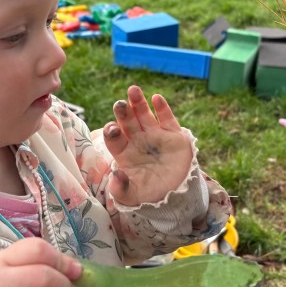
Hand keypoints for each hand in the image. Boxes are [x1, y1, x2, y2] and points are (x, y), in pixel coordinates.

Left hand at [103, 85, 192, 205]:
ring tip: (133, 90)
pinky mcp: (173, 134)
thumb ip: (120, 188)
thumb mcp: (130, 196)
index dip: (112, 132)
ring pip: (144, 115)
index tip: (111, 129)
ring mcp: (155, 135)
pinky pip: (166, 118)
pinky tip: (156, 98)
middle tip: (119, 103)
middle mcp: (137, 140)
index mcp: (124, 152)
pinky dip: (162, 108)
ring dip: (138, 103)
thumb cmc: (147, 195)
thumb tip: (116, 174)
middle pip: (127, 122)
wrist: (174, 196)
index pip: (114, 138)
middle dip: (123, 112)